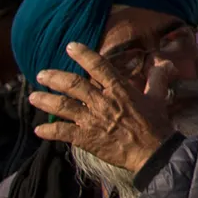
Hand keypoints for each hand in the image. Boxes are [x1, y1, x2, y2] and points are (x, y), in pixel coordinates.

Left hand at [30, 43, 178, 173]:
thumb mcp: (158, 97)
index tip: (70, 46)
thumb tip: (164, 64)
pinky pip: (63, 133)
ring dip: (46, 101)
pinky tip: (39, 131)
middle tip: (41, 74)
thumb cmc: (155, 124)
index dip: (83, 54)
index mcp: (119, 89)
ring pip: (63, 107)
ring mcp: (92, 120)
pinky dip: (49, 132)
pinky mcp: (86, 138)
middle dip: (54, 77)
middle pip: (73, 85)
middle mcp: (102, 101)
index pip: (98, 66)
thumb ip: (157, 79)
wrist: (152, 151)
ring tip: (33, 97)